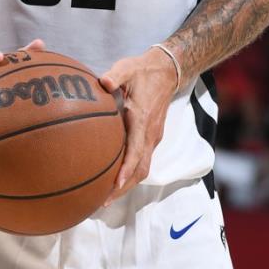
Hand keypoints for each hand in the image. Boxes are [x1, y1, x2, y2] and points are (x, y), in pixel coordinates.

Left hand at [99, 46, 178, 204]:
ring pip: (143, 168)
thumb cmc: (142, 70)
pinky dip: (130, 173)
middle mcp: (150, 133)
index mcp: (142, 119)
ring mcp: (153, 137)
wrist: (166, 71)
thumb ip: (114, 75)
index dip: (127, 170)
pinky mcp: (152, 136)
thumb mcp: (127, 68)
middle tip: (102, 201)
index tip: (115, 185)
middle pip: (141, 169)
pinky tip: (114, 176)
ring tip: (106, 195)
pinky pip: (142, 160)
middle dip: (124, 188)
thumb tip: (101, 81)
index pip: (137, 151)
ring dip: (127, 184)